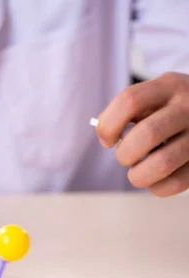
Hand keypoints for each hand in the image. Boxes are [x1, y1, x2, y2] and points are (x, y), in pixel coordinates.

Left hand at [96, 72, 188, 196]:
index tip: (107, 141)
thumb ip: (129, 112)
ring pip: (163, 163)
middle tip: (125, 157)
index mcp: (169, 86)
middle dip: (125, 154)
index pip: (129, 101)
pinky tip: (155, 180)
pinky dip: (157, 187)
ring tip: (138, 172)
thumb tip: (106, 137)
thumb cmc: (172, 111)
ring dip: (139, 175)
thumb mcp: (155, 98)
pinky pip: (176, 182)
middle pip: (147, 134)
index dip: (108, 125)